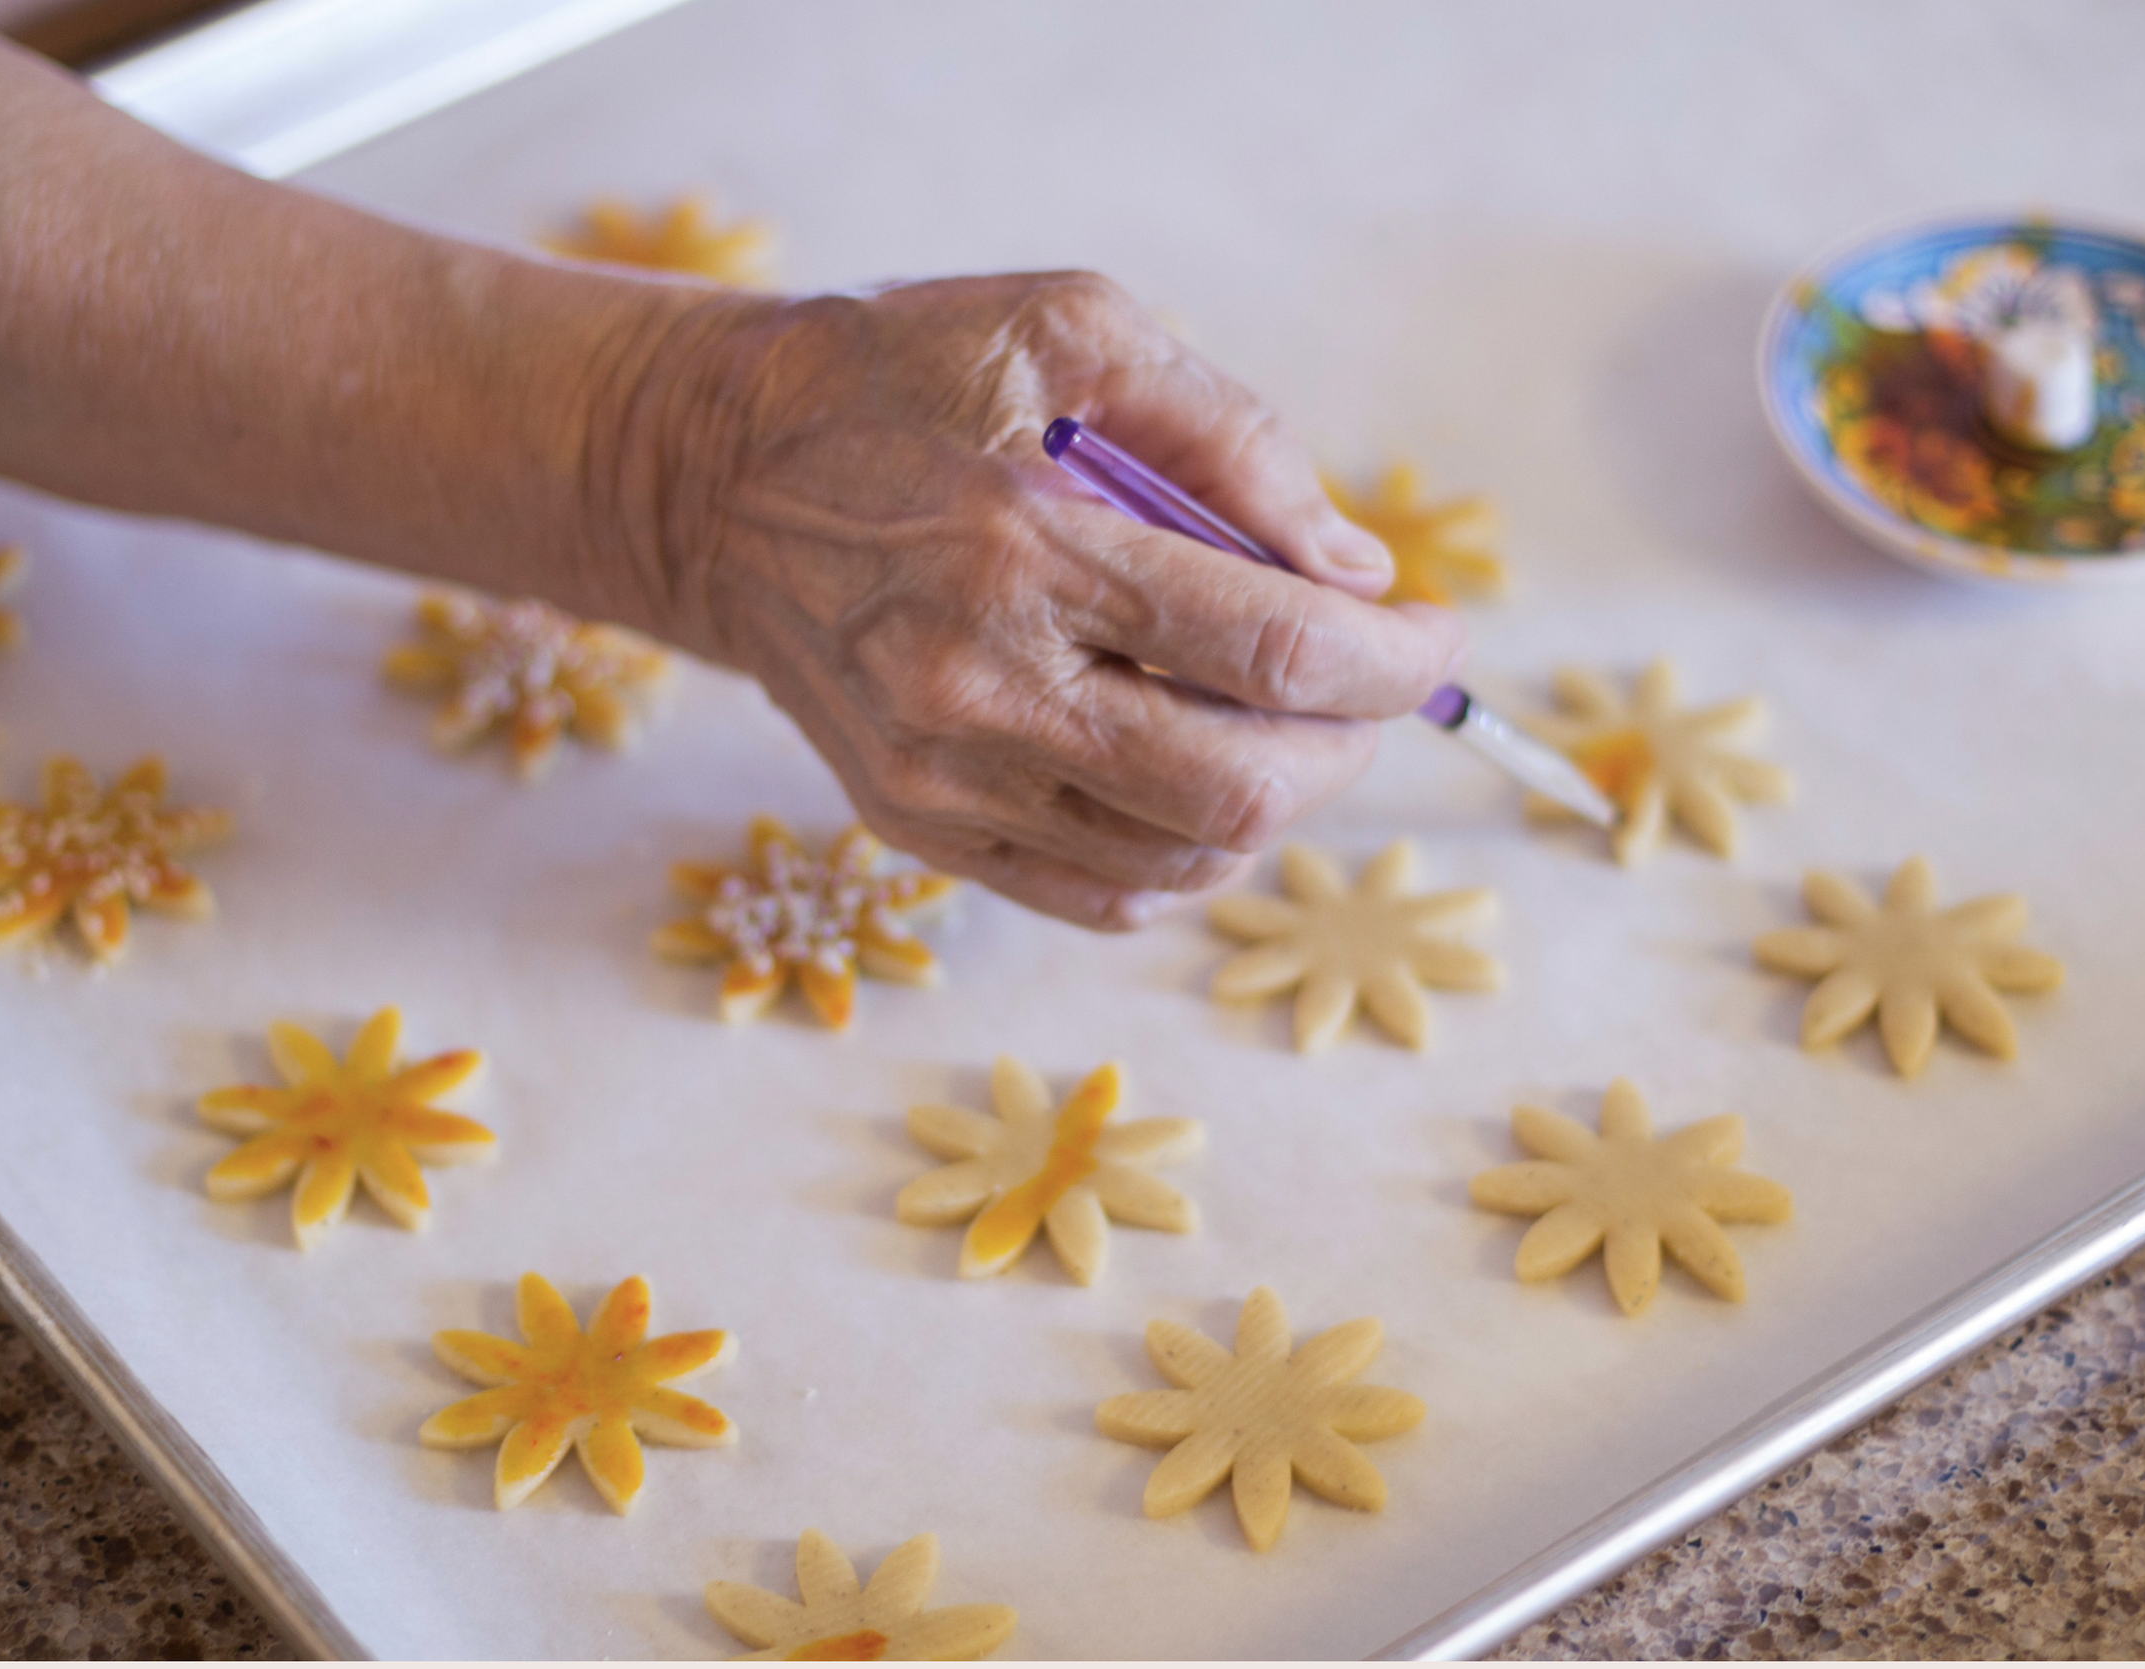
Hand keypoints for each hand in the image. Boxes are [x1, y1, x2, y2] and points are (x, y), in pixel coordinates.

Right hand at [599, 271, 1465, 928]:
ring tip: (1277, 719)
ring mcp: (941, 780)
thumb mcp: (1067, 326)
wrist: (707, 480)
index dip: (1394, 663)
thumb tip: (1350, 572)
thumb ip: (1229, 433)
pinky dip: (1187, 852)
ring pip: (1180, 857)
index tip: (1437, 637)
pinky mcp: (916, 830)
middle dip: (1351, 744)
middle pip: (1238, 786)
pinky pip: (1101, 896)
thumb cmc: (895, 379)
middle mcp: (977, 687)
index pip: (1270, 651)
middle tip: (1368, 685)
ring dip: (1276, 800)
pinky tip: (1194, 776)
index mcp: (1022, 546)